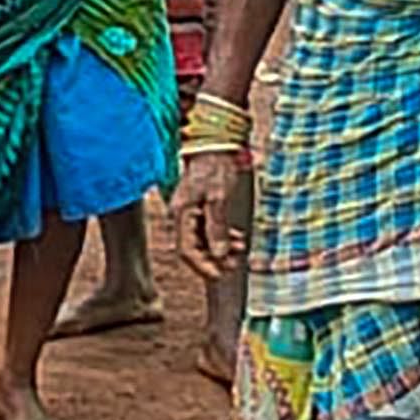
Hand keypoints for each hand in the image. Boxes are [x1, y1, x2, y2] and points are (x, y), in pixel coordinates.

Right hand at [174, 151, 252, 282]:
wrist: (215, 145)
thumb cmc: (216, 167)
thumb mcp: (219, 198)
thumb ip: (217, 227)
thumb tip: (218, 254)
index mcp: (181, 214)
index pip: (187, 251)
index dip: (203, 266)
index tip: (219, 275)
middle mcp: (180, 216)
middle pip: (192, 249)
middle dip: (213, 260)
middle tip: (233, 265)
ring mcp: (188, 213)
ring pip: (201, 241)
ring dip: (219, 249)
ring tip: (239, 251)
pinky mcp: (197, 208)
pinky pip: (206, 230)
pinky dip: (221, 237)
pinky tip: (237, 239)